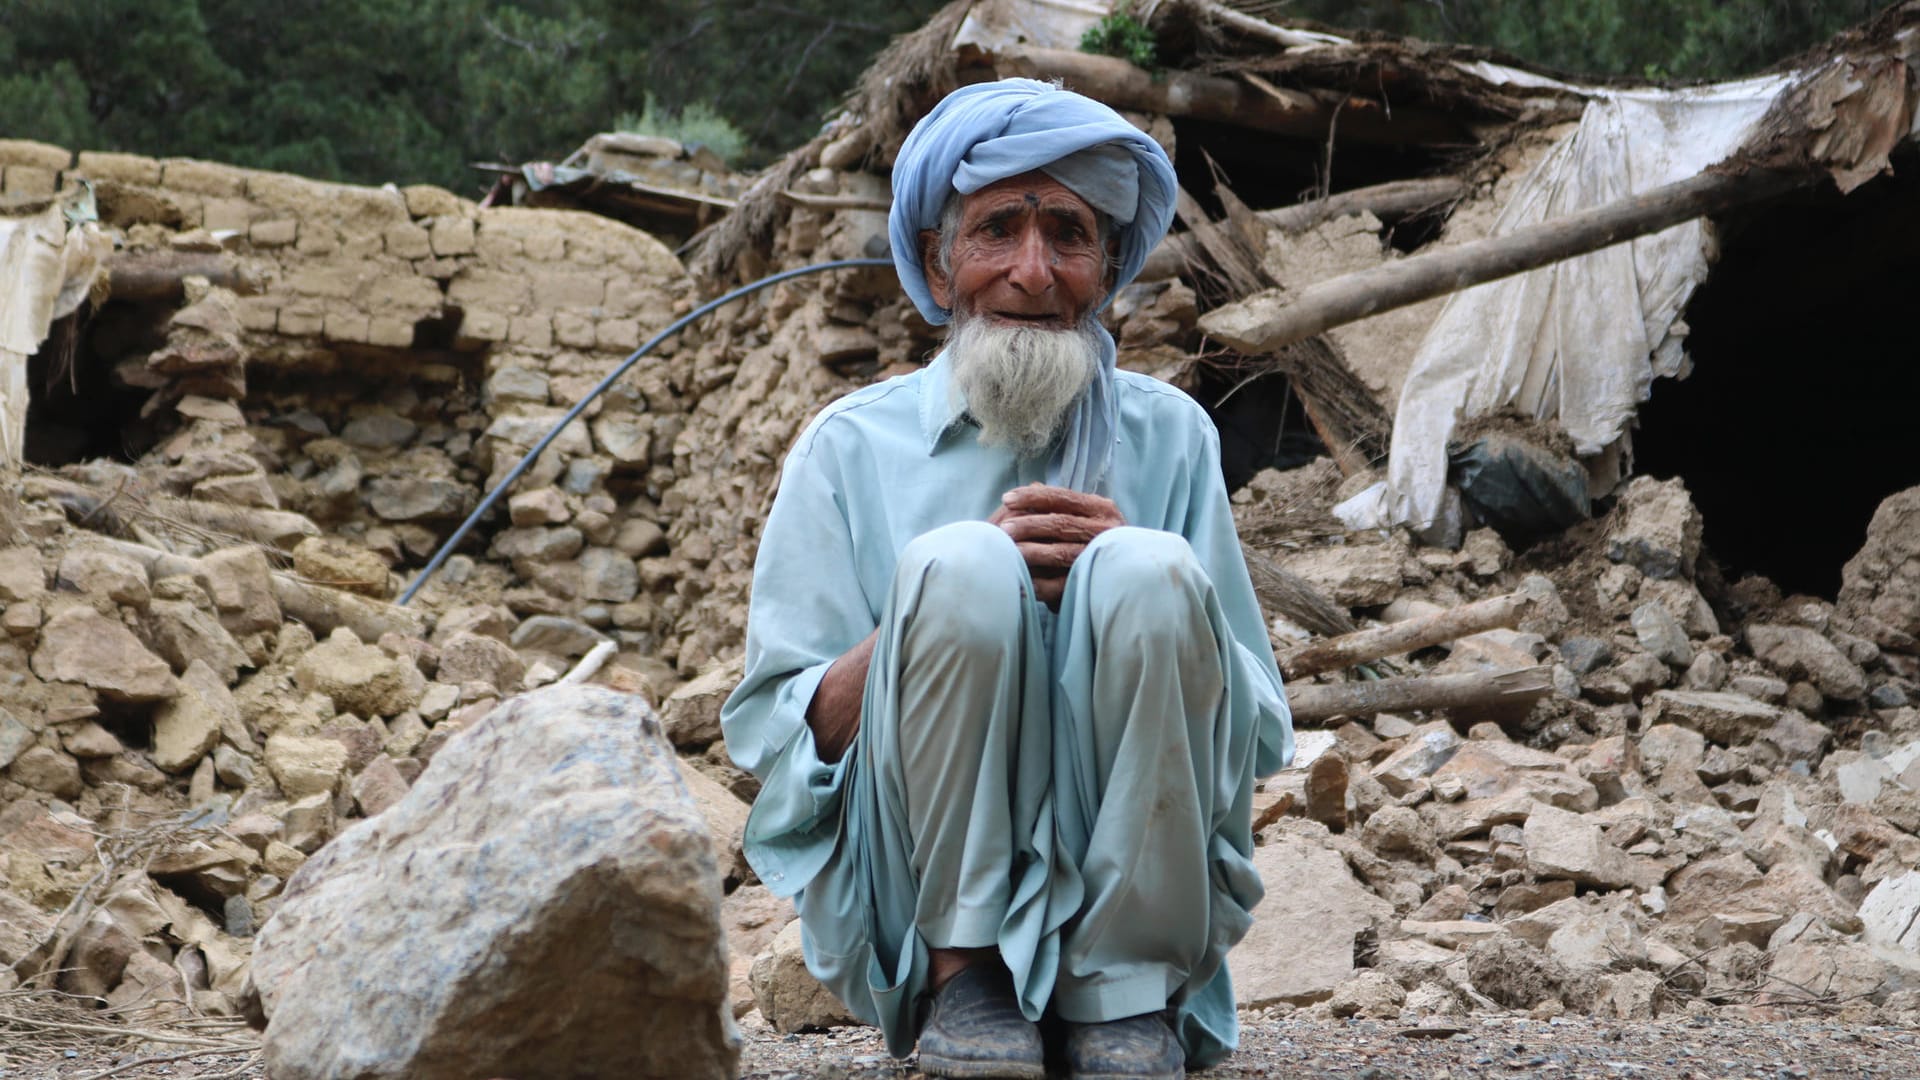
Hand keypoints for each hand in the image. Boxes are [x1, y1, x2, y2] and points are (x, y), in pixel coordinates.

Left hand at [989, 483, 1125, 608]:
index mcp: (1101, 509)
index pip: (1062, 497)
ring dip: (1032, 551)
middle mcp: (1106, 530)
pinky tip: (1021, 582)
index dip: (1032, 497)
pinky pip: (1063, 584)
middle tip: (1003, 529)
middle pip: (1061, 523)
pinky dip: (1040, 584)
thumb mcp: (1084, 516)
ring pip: (1062, 552)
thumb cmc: (1095, 540)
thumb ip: (1061, 504)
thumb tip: (1033, 485)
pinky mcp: (1094, 584)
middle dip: (1028, 524)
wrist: (1128, 576)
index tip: (1006, 498)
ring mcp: (1102, 557)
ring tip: (1009, 551)